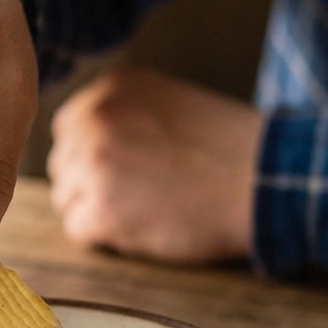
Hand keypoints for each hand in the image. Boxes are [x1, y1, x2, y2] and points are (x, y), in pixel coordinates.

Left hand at [47, 67, 262, 262]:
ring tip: (144, 209)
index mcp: (110, 89)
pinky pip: (79, 230)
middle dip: (90, 184)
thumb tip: (79, 148)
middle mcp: (94, 120)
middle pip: (64, 164)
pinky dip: (106, 237)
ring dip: (97, 211)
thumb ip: (119, 116)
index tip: (126, 168)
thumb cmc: (225, 148)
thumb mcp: (165, 104)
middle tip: (137, 194)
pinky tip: (144, 227)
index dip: (93, 155)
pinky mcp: (102, 210)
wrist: (263, 181)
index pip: (69, 129)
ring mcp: (94, 165)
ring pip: (67, 199)